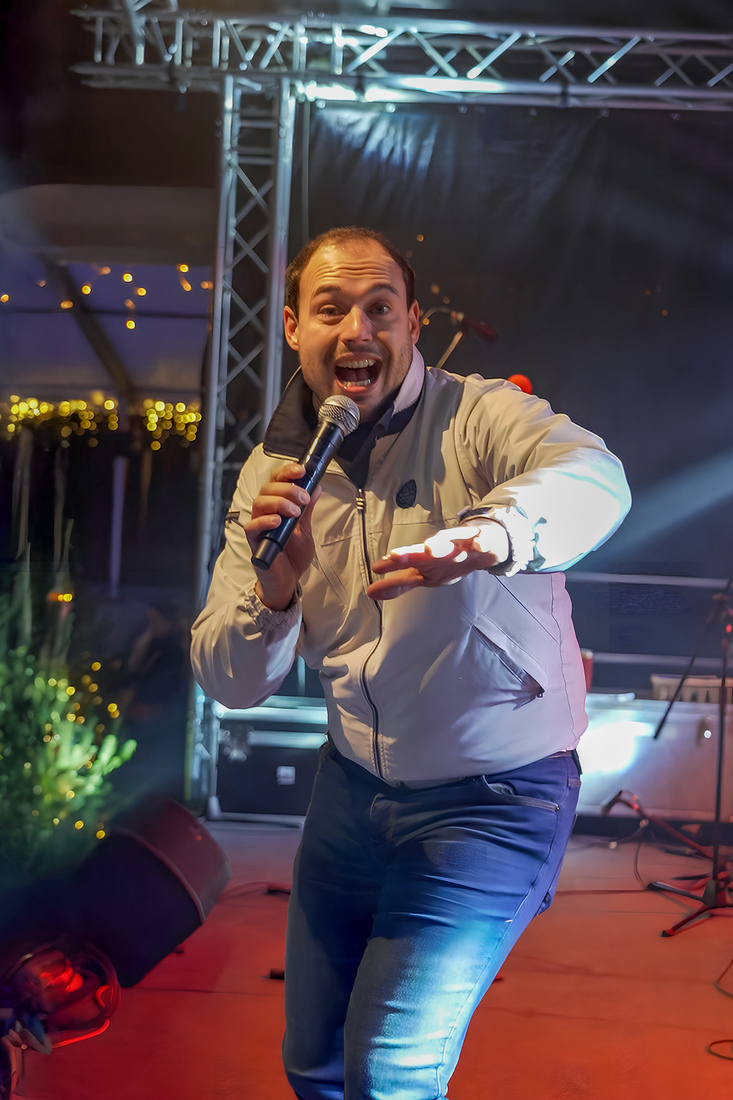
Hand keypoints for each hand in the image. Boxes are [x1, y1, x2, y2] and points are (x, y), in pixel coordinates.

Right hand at [242, 463, 320, 609]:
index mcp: (277, 506)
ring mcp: (258, 526)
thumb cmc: (292, 556)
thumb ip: (308, 509)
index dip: (286, 472)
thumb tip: (315, 487)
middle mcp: (265, 513)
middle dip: (287, 489)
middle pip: (267, 489)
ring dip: (279, 502)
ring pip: (259, 503)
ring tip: (294, 512)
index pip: (276, 481)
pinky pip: (252, 526)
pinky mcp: (254, 541)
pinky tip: (277, 522)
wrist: (288, 580)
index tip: (301, 471)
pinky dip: (265, 521)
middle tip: (304, 498)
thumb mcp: (306, 529)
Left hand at [367, 522, 509, 600]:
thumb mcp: (423, 574)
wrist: (482, 544)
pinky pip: (481, 545)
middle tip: (395, 557)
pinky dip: (479, 544)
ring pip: (450, 546)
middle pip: (422, 554)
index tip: (376, 568)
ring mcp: (460, 547)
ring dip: (440, 547)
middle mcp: (439, 552)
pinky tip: (478, 546)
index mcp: (425, 561)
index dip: (392, 566)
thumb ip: (398, 583)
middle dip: (409, 555)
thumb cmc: (448, 559)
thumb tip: (371, 592)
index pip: (405, 564)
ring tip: (430, 549)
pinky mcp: (481, 544)